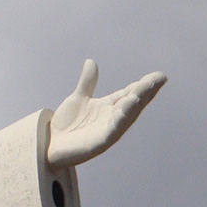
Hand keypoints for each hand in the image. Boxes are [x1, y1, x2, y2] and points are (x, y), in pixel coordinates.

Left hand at [47, 59, 165, 168]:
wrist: (48, 144)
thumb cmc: (65, 125)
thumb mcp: (77, 99)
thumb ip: (87, 82)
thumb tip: (91, 61)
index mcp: (109, 107)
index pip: (130, 93)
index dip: (143, 85)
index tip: (158, 75)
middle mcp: (111, 119)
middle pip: (132, 104)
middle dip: (145, 92)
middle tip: (158, 79)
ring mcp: (106, 131)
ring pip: (125, 117)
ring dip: (135, 104)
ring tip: (142, 91)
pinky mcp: (98, 143)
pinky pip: (113, 130)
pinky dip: (121, 119)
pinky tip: (128, 106)